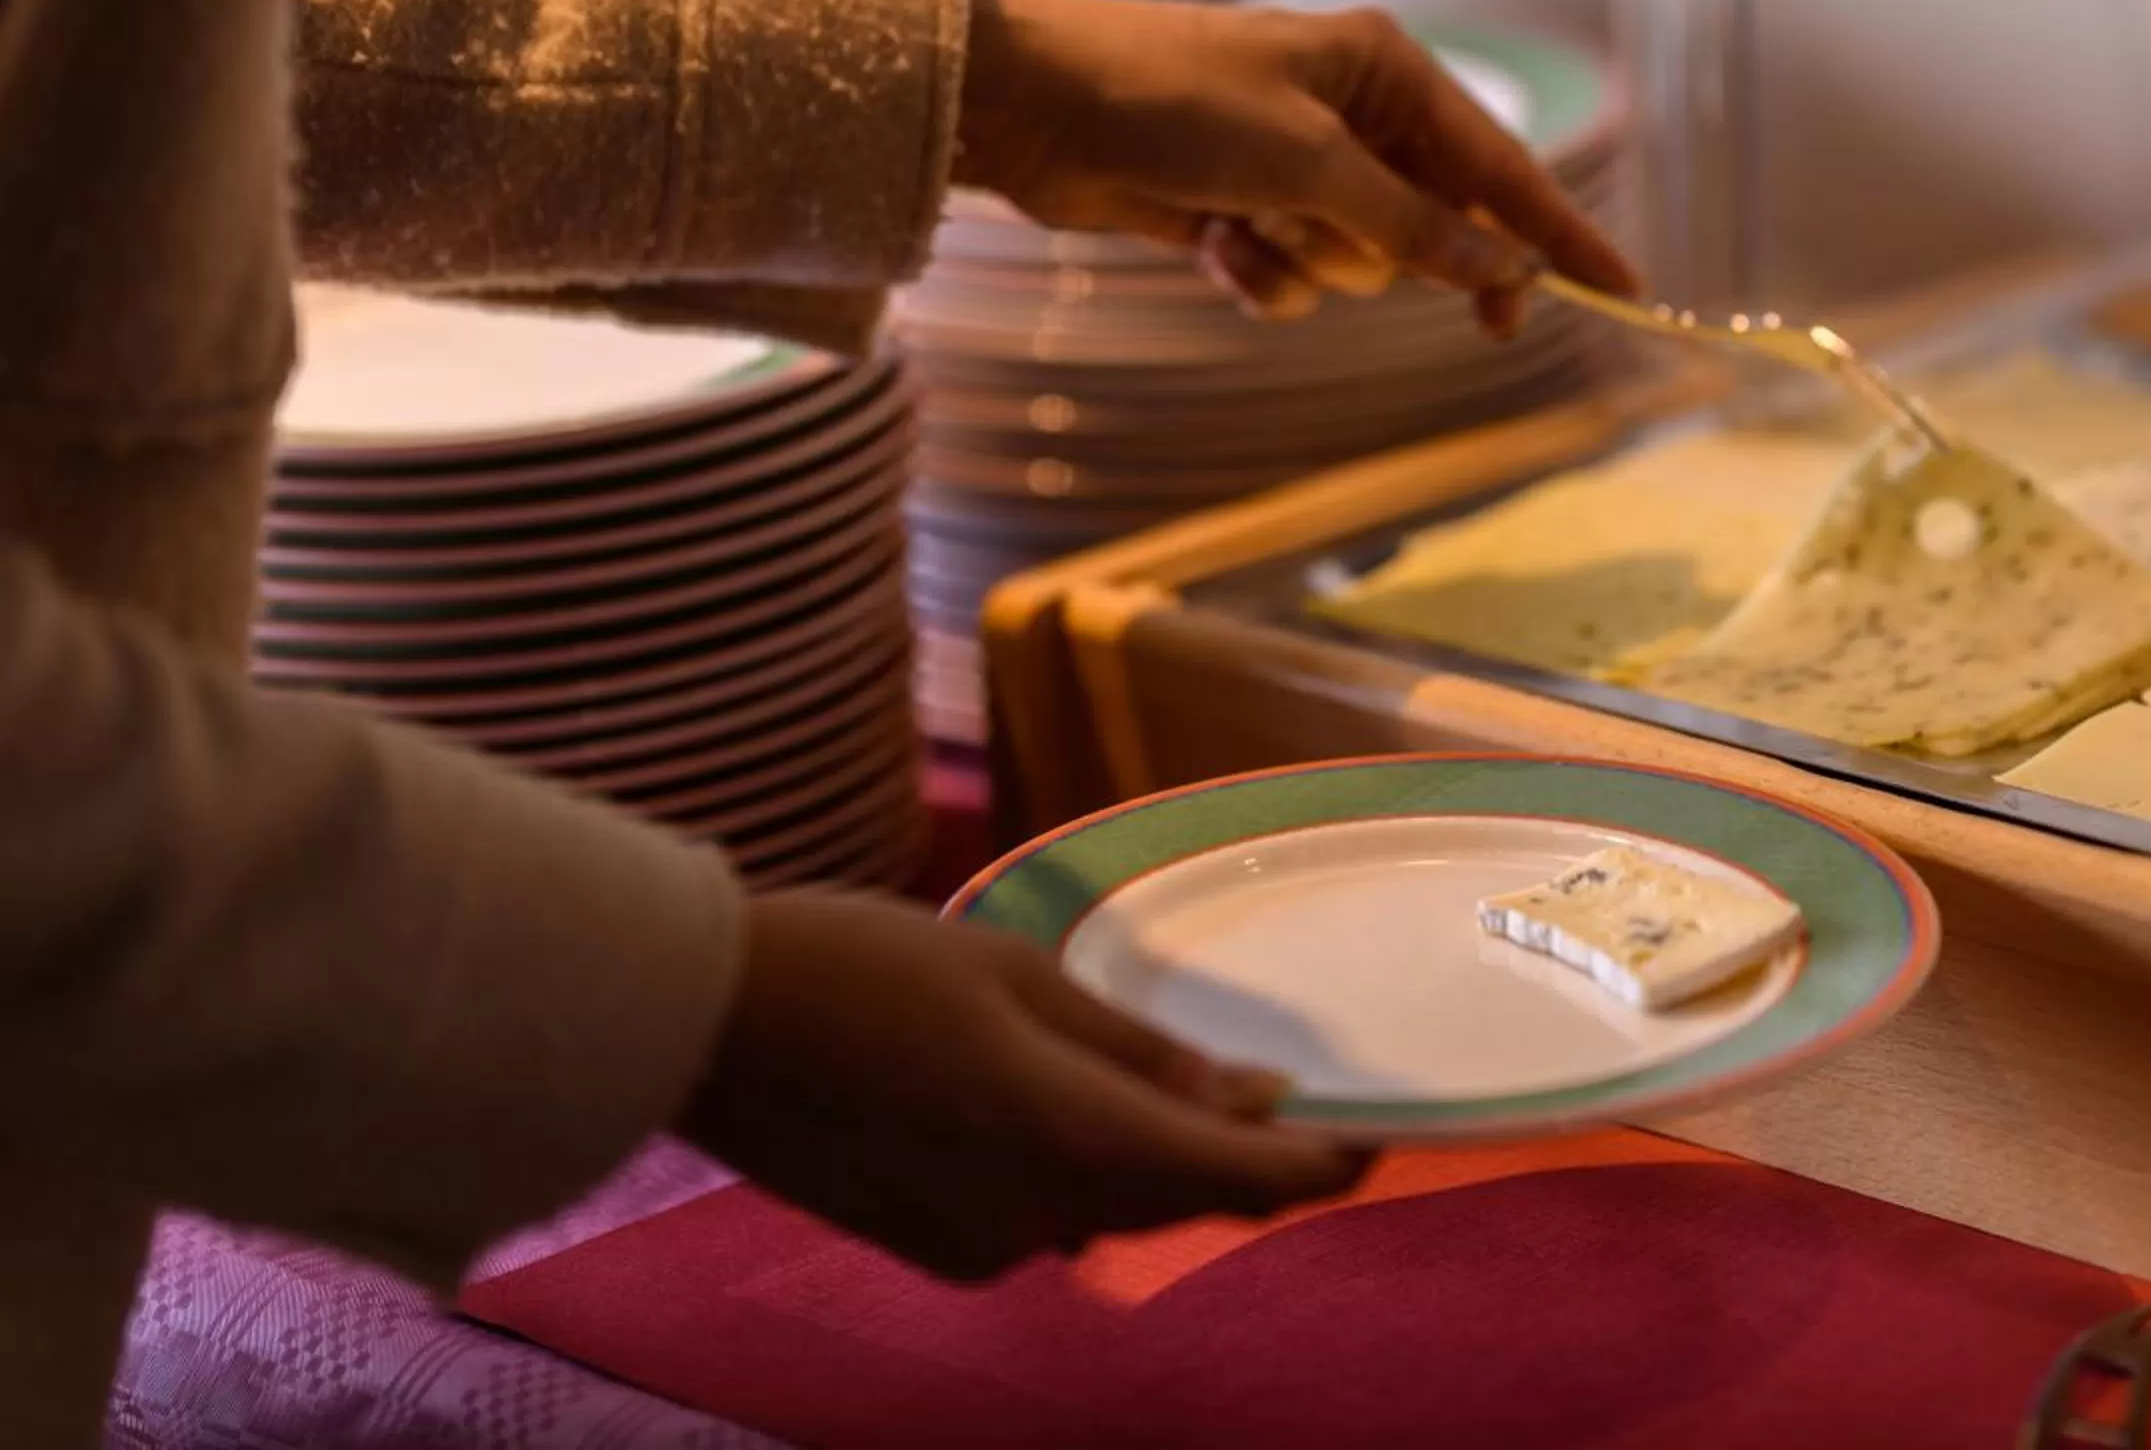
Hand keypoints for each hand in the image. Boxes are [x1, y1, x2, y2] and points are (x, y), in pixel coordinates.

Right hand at [676, 889, 1366, 1275]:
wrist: (708, 1024)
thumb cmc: (869, 969)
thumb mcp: (1022, 980)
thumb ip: (1141, 1051)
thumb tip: (1255, 1094)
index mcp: (1076, 1136)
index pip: (1242, 1175)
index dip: (1321, 1163)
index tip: (1376, 1136)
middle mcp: (1044, 1213)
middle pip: (1187, 1200)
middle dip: (1248, 1162)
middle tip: (1300, 1110)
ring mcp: (985, 1243)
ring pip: (1119, 1211)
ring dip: (1166, 1167)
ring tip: (1196, 1101)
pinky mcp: (936, 1249)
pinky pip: (1049, 1220)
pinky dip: (1087, 1178)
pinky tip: (1073, 1119)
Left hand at [956, 0, 1640, 334]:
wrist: (1033, 107)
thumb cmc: (1171, 100)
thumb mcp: (1308, 161)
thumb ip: (1411, 224)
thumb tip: (1501, 268)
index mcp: (1385, 70)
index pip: (1501, 167)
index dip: (1561, 234)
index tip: (1624, 291)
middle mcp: (1349, 112)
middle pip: (1435, 226)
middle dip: (1409, 259)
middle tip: (1483, 321)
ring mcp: (1293, 167)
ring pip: (1356, 262)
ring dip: (1311, 262)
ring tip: (1249, 223)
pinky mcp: (1237, 211)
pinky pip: (1290, 276)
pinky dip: (1257, 273)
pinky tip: (1209, 248)